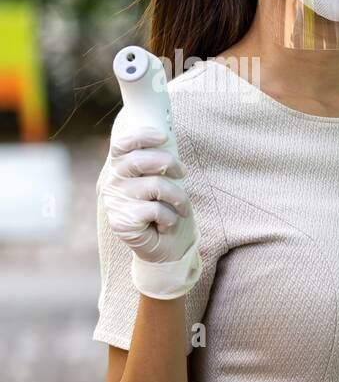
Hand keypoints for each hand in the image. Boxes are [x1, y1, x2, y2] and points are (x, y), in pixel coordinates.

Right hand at [99, 116, 200, 298]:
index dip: (141, 137)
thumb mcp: (166, 181)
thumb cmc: (168, 210)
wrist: (167, 247)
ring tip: (181, 207)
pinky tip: (166, 224)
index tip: (164, 136)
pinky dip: (169, 217)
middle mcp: (113, 182)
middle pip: (140, 160)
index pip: (122, 145)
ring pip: (155, 186)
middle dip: (169, 164)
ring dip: (177, 197)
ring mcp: (115, 202)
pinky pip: (155, 210)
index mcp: (120, 169)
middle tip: (183, 174)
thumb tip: (166, 134)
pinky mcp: (122, 221)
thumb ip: (160, 162)